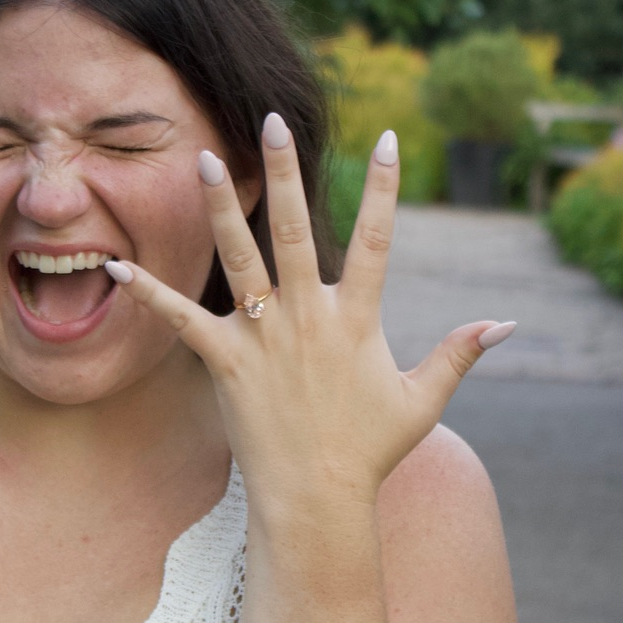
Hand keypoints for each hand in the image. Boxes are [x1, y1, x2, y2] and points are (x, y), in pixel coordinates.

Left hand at [103, 113, 514, 516]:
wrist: (316, 500)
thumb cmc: (368, 451)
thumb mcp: (421, 400)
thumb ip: (460, 354)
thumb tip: (507, 323)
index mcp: (356, 319)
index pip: (376, 240)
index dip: (384, 188)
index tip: (387, 138)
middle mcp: (308, 316)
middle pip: (295, 229)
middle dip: (286, 172)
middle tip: (272, 122)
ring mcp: (264, 336)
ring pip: (239, 258)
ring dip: (221, 208)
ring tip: (206, 160)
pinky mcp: (224, 361)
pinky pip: (181, 319)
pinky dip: (148, 291)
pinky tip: (115, 262)